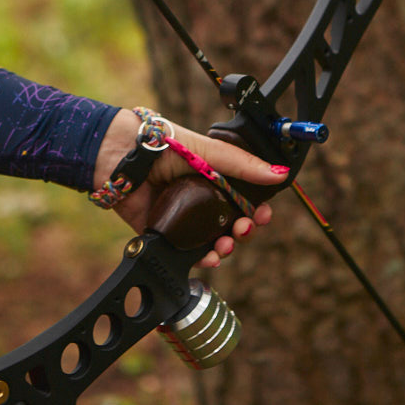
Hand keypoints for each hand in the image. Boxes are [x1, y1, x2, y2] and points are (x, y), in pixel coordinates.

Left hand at [93, 109, 286, 267]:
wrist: (124, 158)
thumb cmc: (164, 144)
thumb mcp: (210, 152)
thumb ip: (244, 165)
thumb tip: (280, 174)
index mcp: (214, 177)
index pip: (243, 200)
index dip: (256, 211)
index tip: (264, 215)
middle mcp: (201, 199)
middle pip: (231, 225)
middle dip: (243, 231)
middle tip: (245, 229)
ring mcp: (183, 218)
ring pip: (213, 242)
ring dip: (225, 247)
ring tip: (225, 244)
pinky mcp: (165, 234)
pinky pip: (188, 253)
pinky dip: (202, 259)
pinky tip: (209, 257)